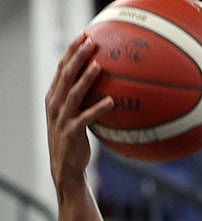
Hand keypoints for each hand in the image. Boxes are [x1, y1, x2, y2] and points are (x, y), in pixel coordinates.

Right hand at [45, 33, 112, 185]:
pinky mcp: (72, 131)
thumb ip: (84, 100)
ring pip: (73, 92)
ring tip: (99, 66)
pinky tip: (110, 102)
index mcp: (54, 96)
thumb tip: (108, 86)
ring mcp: (62, 117)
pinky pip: (86, 117)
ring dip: (86, 78)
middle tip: (91, 41)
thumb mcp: (75, 116)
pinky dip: (98, 109)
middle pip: (65, 74)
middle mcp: (55, 103)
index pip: (61, 68)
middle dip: (77, 56)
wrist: (66, 166)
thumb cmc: (74, 139)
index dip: (71, 51)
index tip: (83, 35)